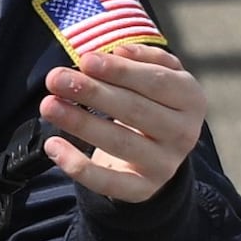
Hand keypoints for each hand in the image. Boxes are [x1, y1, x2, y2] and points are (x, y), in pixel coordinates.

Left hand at [40, 49, 205, 207]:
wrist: (158, 152)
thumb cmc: (150, 101)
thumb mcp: (155, 74)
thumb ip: (141, 59)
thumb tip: (119, 51)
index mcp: (191, 98)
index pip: (156, 82)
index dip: (120, 71)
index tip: (85, 60)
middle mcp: (184, 133)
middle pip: (136, 110)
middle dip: (93, 93)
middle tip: (55, 79)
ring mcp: (165, 164)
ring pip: (120, 142)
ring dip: (81, 123)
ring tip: (49, 105)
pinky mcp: (143, 189)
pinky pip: (108, 182)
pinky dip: (77, 165)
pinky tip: (52, 145)